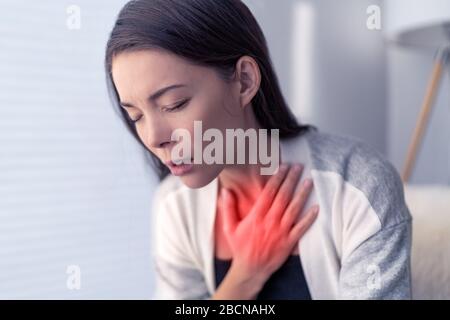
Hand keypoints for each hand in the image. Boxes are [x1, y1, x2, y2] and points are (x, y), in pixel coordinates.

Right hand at [221, 163, 318, 287]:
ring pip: (294, 209)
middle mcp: (270, 221)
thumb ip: (228, 208)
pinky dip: (310, 218)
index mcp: (256, 216)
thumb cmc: (240, 248)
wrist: (250, 270)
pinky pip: (301, 228)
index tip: (283, 167)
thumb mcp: (229, 228)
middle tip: (298, 167)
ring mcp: (281, 231)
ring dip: (302, 194)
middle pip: (283, 196)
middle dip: (291, 180)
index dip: (277, 178)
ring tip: (308, 181)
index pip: (269, 192)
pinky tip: (316, 208)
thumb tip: (225, 191)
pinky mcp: (289, 242)